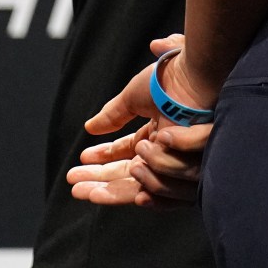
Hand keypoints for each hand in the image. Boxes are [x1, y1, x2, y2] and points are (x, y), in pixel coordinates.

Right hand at [68, 35, 214, 207]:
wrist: (194, 76)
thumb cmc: (169, 79)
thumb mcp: (133, 96)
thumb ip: (113, 114)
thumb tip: (89, 128)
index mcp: (156, 131)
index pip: (126, 152)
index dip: (103, 157)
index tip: (82, 160)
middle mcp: (165, 148)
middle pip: (128, 172)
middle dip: (98, 180)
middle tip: (73, 185)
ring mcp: (175, 158)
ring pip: (140, 183)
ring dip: (109, 190)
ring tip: (82, 191)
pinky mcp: (183, 167)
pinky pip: (160, 187)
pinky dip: (138, 190)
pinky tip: (112, 190)